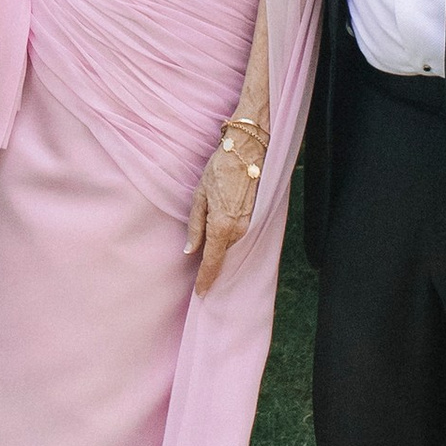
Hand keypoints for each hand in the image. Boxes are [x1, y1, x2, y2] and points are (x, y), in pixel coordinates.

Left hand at [184, 128, 264, 294]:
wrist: (247, 151)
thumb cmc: (219, 169)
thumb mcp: (199, 195)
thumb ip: (195, 226)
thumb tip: (191, 251)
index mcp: (222, 226)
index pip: (213, 262)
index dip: (206, 280)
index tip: (200, 294)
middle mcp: (238, 231)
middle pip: (223, 258)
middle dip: (213, 270)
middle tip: (201, 283)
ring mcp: (249, 226)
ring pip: (232, 249)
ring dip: (222, 256)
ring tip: (208, 266)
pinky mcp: (255, 220)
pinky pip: (239, 239)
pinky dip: (230, 245)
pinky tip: (222, 246)